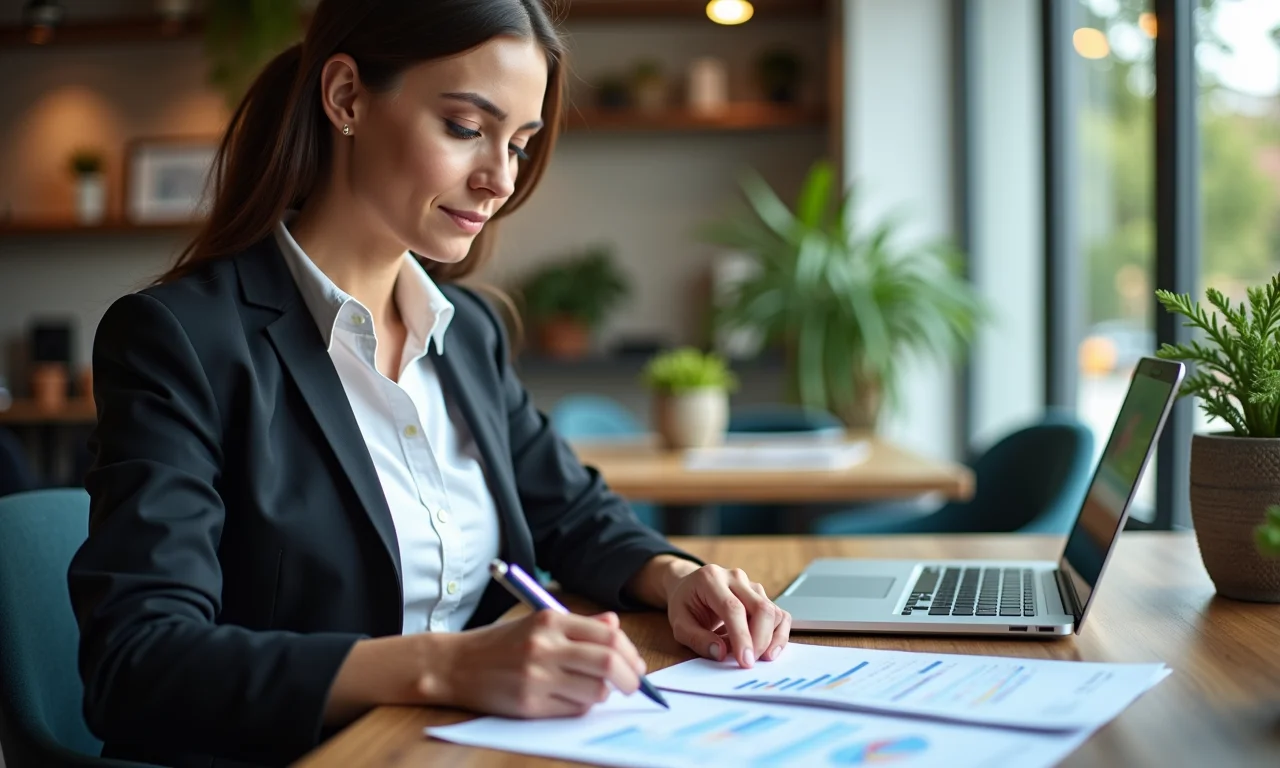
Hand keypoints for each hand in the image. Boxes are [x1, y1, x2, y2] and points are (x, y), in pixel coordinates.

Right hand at [430, 610, 646, 717]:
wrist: (455, 665)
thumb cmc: (502, 644)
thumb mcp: (538, 623)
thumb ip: (579, 625)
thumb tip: (616, 627)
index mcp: (550, 621)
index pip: (608, 636)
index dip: (630, 652)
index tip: (635, 664)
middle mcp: (544, 646)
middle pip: (608, 663)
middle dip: (630, 678)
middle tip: (634, 684)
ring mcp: (536, 677)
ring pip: (595, 691)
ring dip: (605, 694)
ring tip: (596, 690)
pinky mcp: (529, 704)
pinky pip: (574, 709)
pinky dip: (583, 706)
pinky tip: (574, 699)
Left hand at [666, 565, 791, 668]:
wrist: (690, 587)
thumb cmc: (685, 604)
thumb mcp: (679, 624)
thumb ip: (696, 639)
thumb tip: (720, 653)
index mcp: (711, 579)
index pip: (733, 608)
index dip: (742, 636)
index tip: (745, 661)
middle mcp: (735, 577)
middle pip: (760, 608)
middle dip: (760, 641)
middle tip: (749, 663)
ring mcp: (751, 585)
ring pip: (773, 612)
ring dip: (768, 640)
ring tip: (750, 655)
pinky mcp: (762, 596)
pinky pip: (780, 615)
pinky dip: (778, 635)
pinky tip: (768, 650)